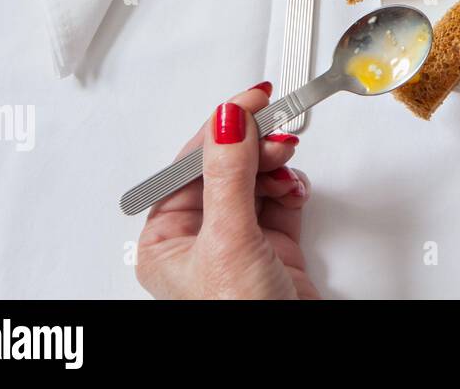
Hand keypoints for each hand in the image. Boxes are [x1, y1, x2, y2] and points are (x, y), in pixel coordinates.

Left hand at [135, 83, 318, 298]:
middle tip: (277, 128)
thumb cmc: (241, 319)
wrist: (292, 359)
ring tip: (286, 166)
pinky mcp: (273, 245)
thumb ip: (228, 174)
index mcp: (165, 240)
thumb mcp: (229, 239)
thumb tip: (226, 120)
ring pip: (255, 177)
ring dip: (275, 166)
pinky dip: (291, 185)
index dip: (220, 128)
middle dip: (253, 146)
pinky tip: (294, 189)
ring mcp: (238, 241)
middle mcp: (199, 239)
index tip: (249, 100)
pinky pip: (280, 196)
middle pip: (224, 166)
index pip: (188, 165)